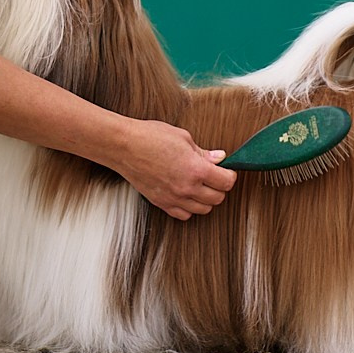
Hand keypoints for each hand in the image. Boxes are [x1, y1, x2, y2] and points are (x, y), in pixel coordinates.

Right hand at [112, 120, 234, 220]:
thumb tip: (219, 158)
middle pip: (217, 198)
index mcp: (196, 169)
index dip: (229, 175)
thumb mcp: (183, 138)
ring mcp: (173, 198)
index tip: (226, 171)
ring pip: (203, 209)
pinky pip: (184, 215)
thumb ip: (203, 153)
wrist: (124, 146)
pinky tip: (186, 195)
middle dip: (219, 187)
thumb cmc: (150, 137)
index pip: (226, 182)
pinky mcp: (161, 203)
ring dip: (206, 199)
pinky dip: (189, 207)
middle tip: (214, 176)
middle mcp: (187, 188)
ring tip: (200, 186)